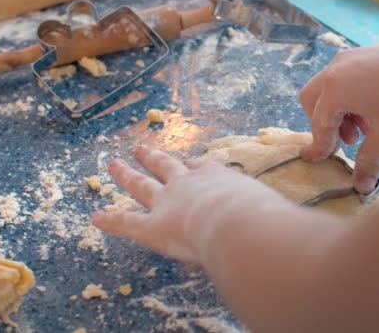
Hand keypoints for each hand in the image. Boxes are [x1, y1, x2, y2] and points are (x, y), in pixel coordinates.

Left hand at [91, 145, 289, 262]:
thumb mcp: (268, 209)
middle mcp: (189, 184)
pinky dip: (111, 220)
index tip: (186, 162)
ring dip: (126, 175)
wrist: (240, 224)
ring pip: (141, 185)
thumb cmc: (263, 217)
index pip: (200, 169)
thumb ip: (267, 216)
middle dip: (153, 157)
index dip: (191, 166)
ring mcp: (167, 202)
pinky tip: (95, 217)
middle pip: (166, 167)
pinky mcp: (152, 226)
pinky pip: (127, 222)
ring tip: (112, 163)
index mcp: (218, 178)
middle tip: (141, 147)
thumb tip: (283, 231)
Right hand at [299, 42, 378, 192]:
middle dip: (324, 125)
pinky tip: (374, 111)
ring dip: (338, 112)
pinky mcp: (365, 54)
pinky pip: (345, 78)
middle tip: (345, 143)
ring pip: (329, 88)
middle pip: (313, 100)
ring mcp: (350, 58)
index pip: (319, 124)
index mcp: (335, 89)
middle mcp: (336, 69)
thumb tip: (361, 186)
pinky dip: (350, 97)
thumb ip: (369, 160)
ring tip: (364, 130)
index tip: (318, 159)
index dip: (320, 145)